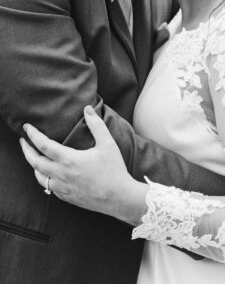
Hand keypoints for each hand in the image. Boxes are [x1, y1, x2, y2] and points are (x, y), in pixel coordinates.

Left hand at [20, 106, 146, 223]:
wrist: (119, 198)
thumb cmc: (114, 170)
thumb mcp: (107, 143)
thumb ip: (96, 125)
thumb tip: (87, 109)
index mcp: (69, 160)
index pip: (43, 145)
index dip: (33, 135)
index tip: (27, 127)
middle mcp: (62, 175)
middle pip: (35, 162)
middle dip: (26, 150)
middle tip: (22, 141)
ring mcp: (63, 188)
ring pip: (39, 177)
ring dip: (33, 165)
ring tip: (33, 156)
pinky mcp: (67, 197)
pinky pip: (49, 187)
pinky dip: (44, 178)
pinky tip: (48, 174)